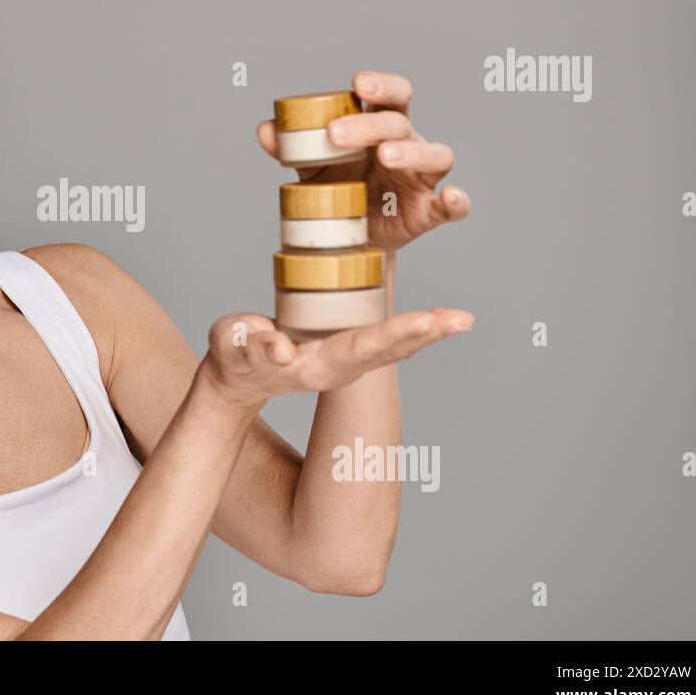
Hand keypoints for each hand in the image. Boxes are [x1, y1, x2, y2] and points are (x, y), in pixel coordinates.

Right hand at [198, 310, 472, 414]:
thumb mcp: (232, 347)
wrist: (237, 373)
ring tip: (462, 320)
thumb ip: (251, 346)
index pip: (361, 347)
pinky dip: (412, 329)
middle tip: (463, 321)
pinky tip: (437, 321)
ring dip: (428, 333)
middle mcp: (338, 365)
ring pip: (392, 346)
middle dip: (426, 334)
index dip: (393, 334)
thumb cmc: (233, 355)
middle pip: (388, 350)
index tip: (427, 323)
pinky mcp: (344, 347)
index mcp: (315, 365)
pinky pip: (382, 337)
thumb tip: (280, 348)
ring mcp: (344, 359)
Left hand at [257, 70, 469, 252]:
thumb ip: (292, 146)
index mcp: (382, 127)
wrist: (346, 239)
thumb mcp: (312, 166)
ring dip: (411, 153)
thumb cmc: (337, 189)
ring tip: (385, 155)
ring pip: (435, 155)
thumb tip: (265, 129)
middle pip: (401, 124)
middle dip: (371, 125)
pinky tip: (451, 197)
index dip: (381, 85)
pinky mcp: (427, 211)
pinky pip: (452, 206)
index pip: (391, 96)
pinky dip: (458, 201)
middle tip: (336, 135)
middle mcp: (408, 145)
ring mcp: (421, 179)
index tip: (358, 83)